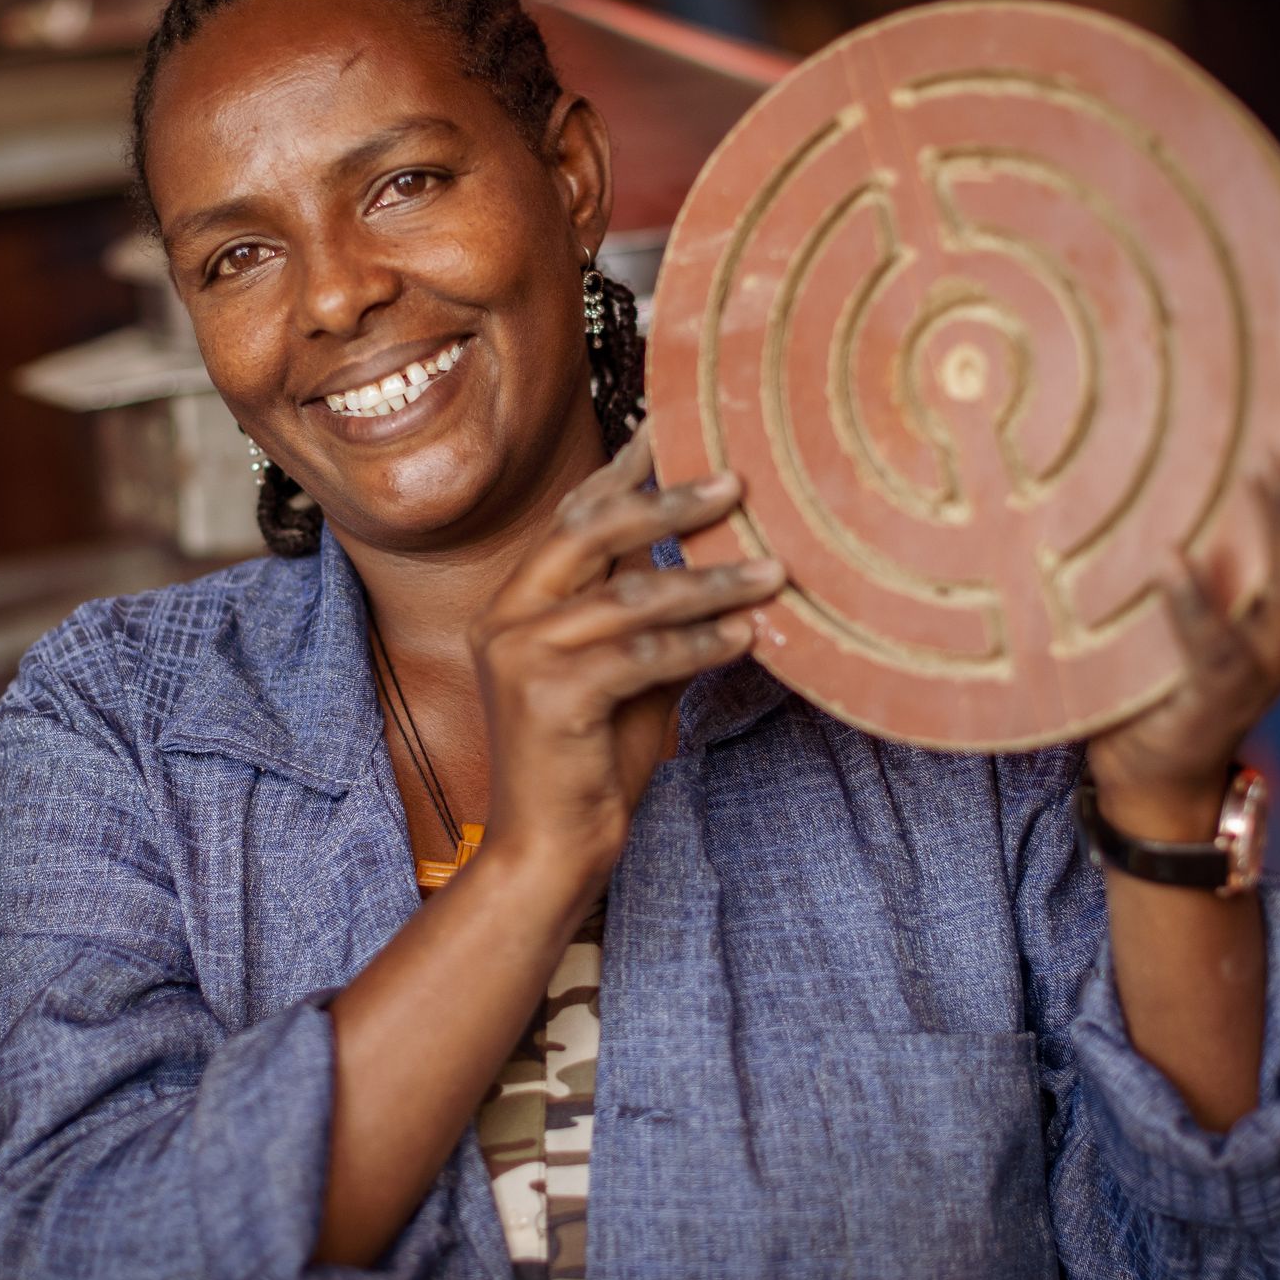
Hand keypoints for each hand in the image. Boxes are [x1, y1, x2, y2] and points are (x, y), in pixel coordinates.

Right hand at [471, 419, 785, 874]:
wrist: (549, 850)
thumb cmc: (590, 764)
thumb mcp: (630, 676)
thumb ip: (659, 621)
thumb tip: (734, 567)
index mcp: (515, 602)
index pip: (573, 516)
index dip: (626, 470)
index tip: (677, 428)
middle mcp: (505, 616)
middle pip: (591, 531)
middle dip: (669, 502)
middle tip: (738, 482)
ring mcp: (519, 655)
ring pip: (629, 596)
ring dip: (710, 582)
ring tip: (774, 572)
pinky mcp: (547, 698)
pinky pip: (640, 655)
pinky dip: (699, 645)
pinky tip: (747, 635)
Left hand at [1086, 359, 1279, 839]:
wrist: (1151, 771)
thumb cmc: (1163, 654)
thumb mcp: (1189, 574)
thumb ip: (1192, 517)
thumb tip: (1150, 418)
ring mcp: (1267, 660)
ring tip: (1262, 467)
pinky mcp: (1219, 699)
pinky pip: (1218, 649)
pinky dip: (1194, 603)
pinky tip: (1168, 559)